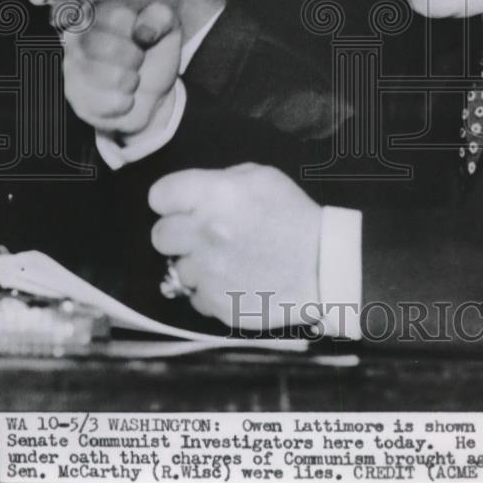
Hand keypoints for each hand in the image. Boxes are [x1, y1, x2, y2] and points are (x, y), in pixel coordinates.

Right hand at [61, 2, 180, 135]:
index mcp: (96, 13)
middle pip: (103, 45)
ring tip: (133, 79)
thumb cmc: (153, 53)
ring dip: (130, 81)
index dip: (138, 29)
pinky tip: (127, 98)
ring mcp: (73, 69)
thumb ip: (161, 18)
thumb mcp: (167, 28)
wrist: (152, 93)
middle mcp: (75, 38)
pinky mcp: (77, 99)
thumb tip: (145, 30)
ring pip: (102, 76)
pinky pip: (102, 103)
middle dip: (133, 57)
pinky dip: (124, 103)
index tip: (143, 36)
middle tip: (139, 59)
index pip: (114, 15)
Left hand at [148, 163, 322, 330]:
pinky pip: (196, 296)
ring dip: (196, 264)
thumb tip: (196, 194)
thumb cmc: (293, 216)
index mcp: (214, 196)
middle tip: (201, 234)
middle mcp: (204, 234)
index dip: (171, 199)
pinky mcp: (216, 304)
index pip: (159, 195)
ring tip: (226, 260)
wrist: (323, 266)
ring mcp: (208, 273)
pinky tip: (235, 279)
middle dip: (177, 233)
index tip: (183, 205)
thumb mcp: (262, 178)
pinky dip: (211, 289)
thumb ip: (222, 180)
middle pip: (159, 235)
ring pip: (178, 268)